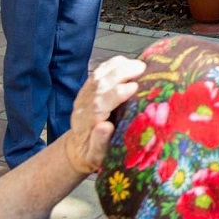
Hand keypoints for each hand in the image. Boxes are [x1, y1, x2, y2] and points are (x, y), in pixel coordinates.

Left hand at [65, 56, 145, 173]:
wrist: (77, 149)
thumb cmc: (92, 154)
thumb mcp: (96, 156)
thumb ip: (100, 142)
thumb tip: (105, 126)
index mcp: (87, 122)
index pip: (100, 104)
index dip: (116, 93)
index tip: (134, 87)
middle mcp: (83, 106)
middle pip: (99, 85)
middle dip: (120, 74)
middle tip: (141, 68)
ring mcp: (83, 97)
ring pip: (97, 76)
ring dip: (116, 67)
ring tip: (136, 63)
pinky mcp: (86, 91)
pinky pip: (96, 74)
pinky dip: (110, 65)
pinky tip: (124, 62)